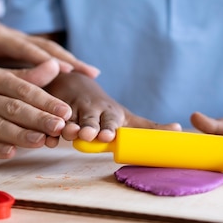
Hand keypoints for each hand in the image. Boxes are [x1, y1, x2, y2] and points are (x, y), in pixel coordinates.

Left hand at [0, 12, 99, 77]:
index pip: (21, 46)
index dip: (42, 57)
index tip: (61, 68)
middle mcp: (15, 34)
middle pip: (44, 46)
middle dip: (67, 59)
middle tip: (88, 73)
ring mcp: (25, 38)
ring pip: (51, 48)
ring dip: (72, 60)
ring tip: (93, 74)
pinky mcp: (30, 43)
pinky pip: (51, 52)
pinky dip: (68, 61)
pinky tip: (85, 72)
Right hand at [0, 60, 72, 157]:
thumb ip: (25, 76)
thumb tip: (56, 66)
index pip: (22, 88)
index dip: (45, 100)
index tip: (65, 110)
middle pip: (13, 108)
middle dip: (39, 118)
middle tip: (60, 126)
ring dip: (21, 135)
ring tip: (43, 141)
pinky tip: (12, 152)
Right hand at [46, 72, 180, 141]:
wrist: (74, 84)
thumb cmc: (105, 109)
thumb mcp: (126, 117)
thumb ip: (148, 127)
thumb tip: (178, 131)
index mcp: (109, 112)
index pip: (110, 120)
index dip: (109, 127)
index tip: (109, 134)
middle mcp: (89, 109)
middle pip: (88, 119)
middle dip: (88, 127)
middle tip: (87, 135)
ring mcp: (69, 109)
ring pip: (67, 119)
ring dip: (65, 127)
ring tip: (64, 133)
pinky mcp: (51, 110)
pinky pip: (48, 122)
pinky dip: (46, 131)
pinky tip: (44, 138)